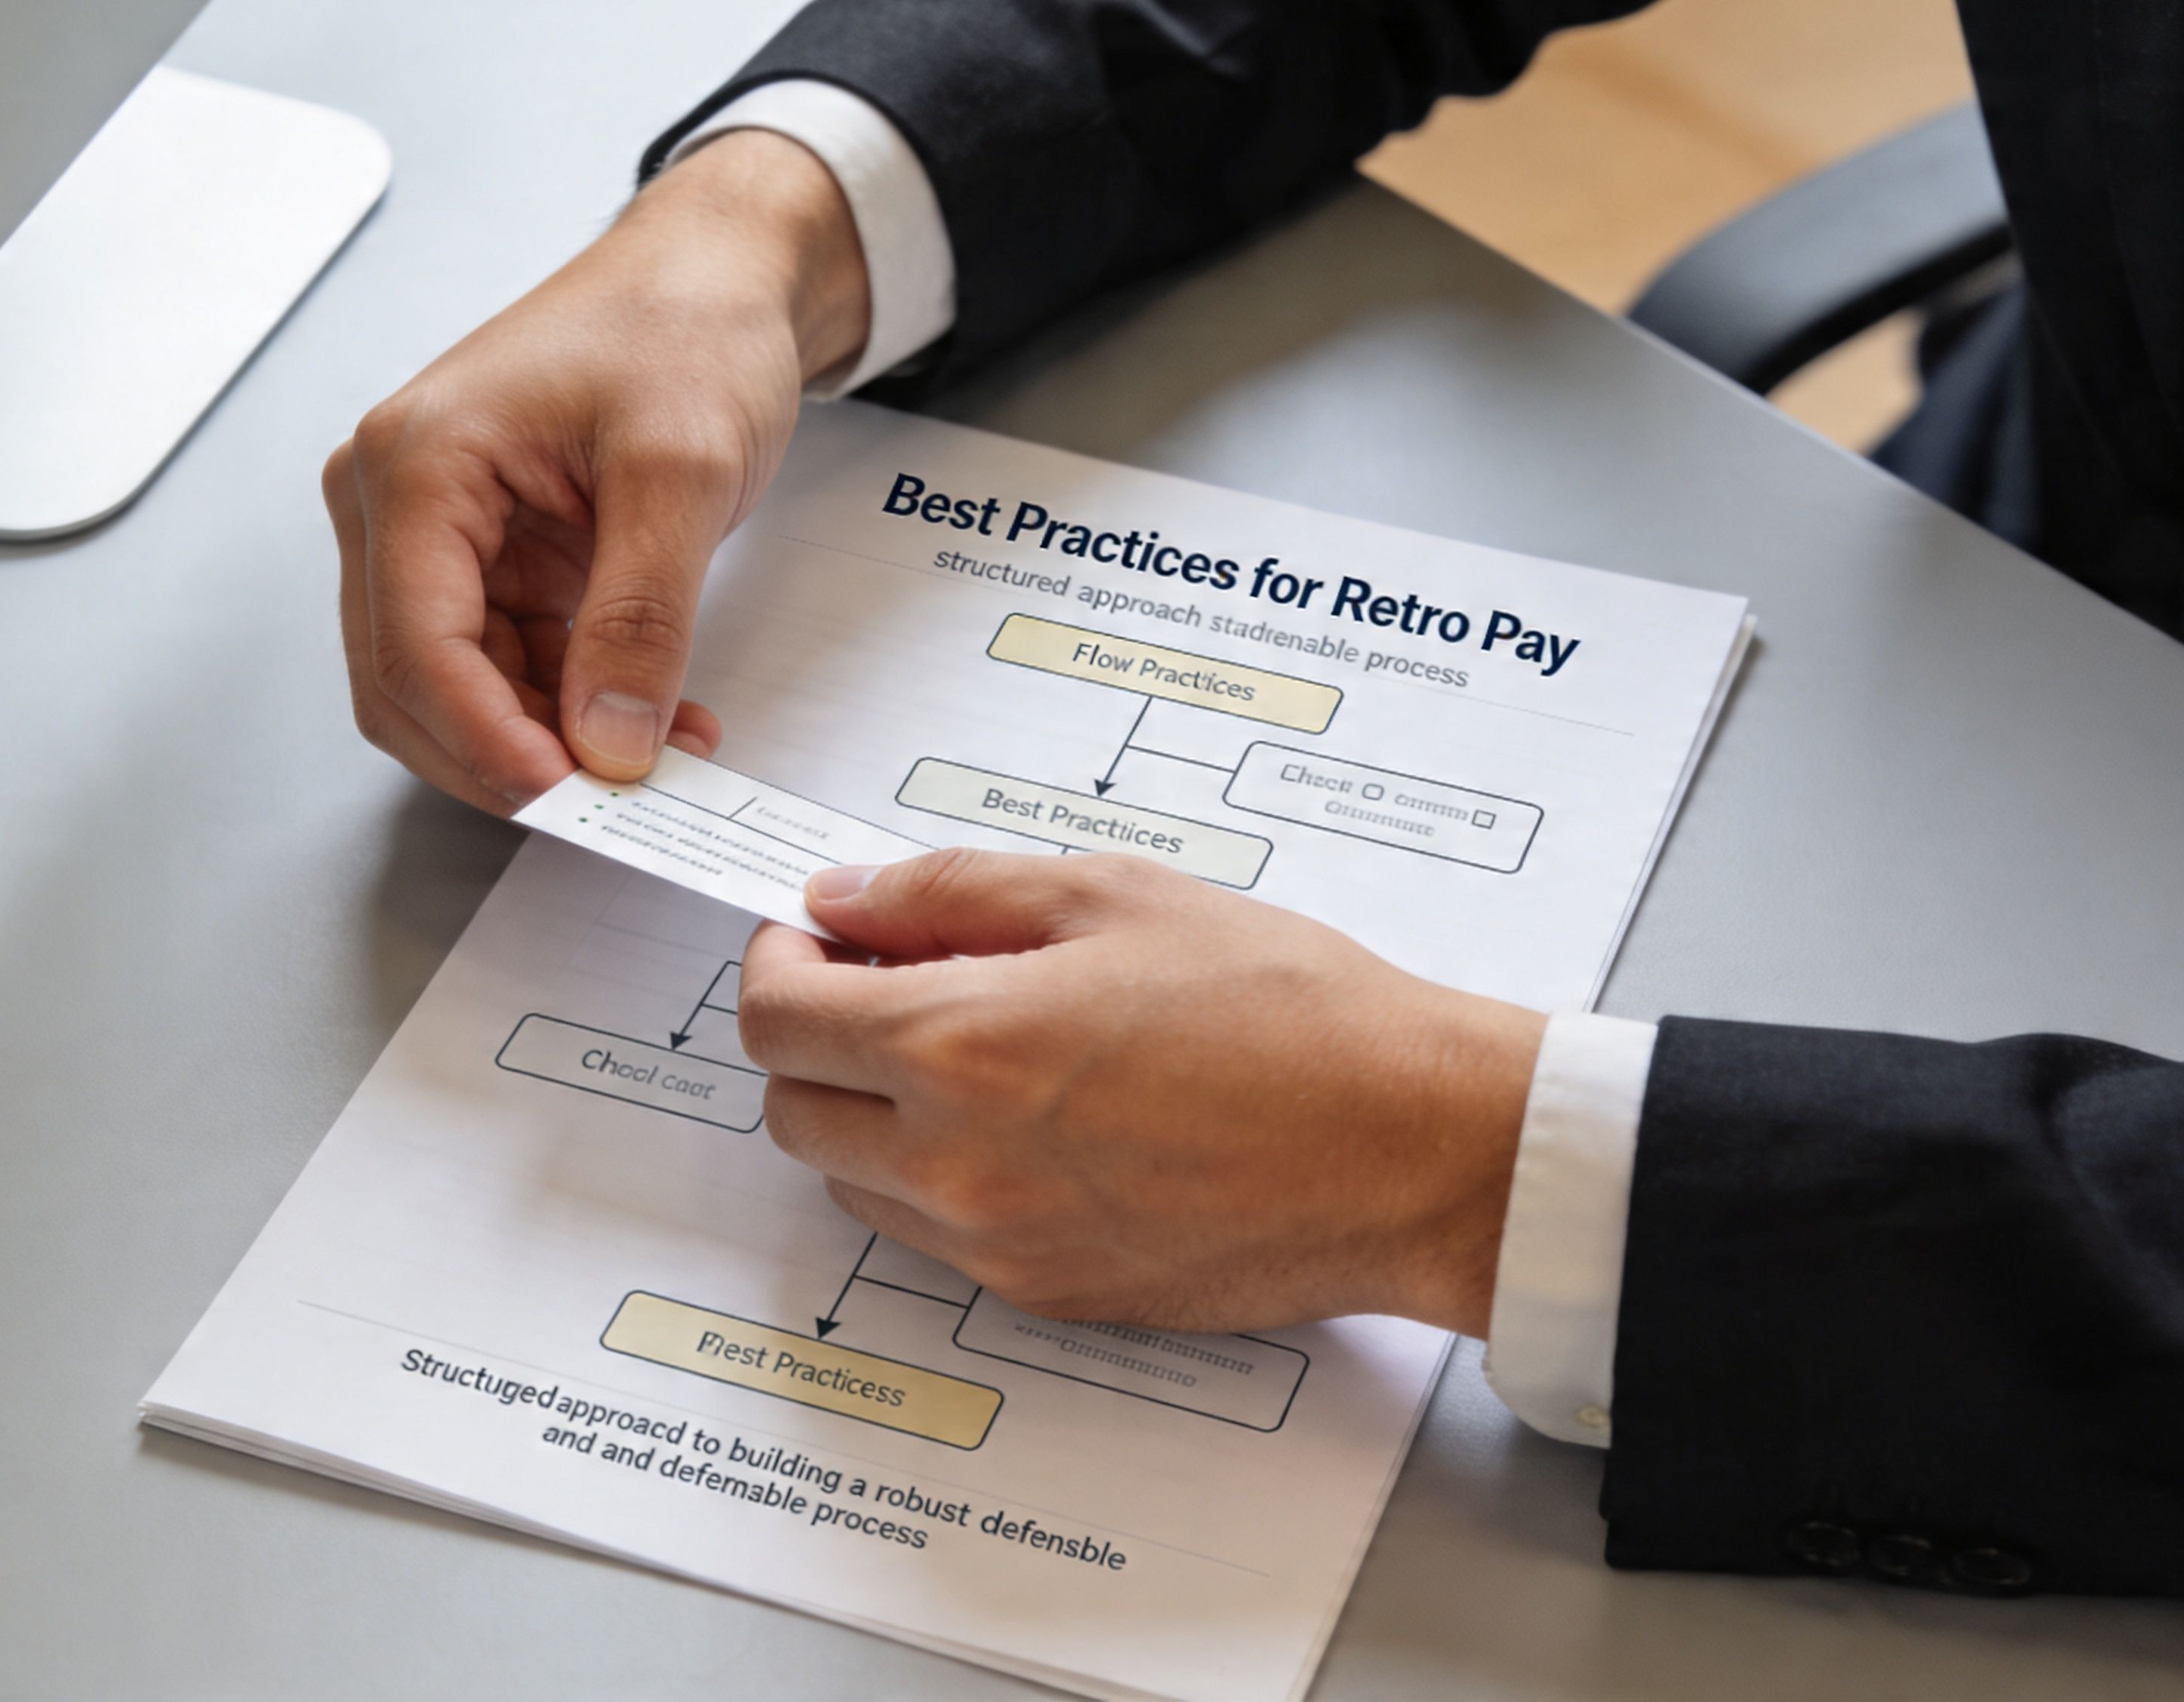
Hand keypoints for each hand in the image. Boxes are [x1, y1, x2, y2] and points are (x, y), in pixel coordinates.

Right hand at [322, 130, 872, 812]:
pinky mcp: (486, 560)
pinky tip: (650, 720)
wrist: (715, 275)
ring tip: (659, 754)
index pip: (414, 647)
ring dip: (546, 742)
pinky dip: (567, 710)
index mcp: (414, 464)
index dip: (485, 741)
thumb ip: (641, 615)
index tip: (573, 795)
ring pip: (455, 693)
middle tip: (617, 802)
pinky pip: (504, 669)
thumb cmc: (686, 328)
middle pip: (409, 687)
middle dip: (508, 755)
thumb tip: (608, 744)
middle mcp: (394, 502)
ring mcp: (433, 536)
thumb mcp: (682, 468)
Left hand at [738, 851, 1544, 1336]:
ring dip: (869, 1112)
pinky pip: (934, 1237)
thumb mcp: (1114, 894)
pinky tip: (1030, 1119)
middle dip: (813, 1037)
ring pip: (852, 1181)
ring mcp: (997, 1244)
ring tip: (970, 1048)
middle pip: (790, 1108)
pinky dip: (939, 1175)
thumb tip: (847, 898)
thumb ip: (953, 890)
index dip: (779, 960)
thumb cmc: (1292, 1013)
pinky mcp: (1046, 1293)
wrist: (1407, 1147)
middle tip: (886, 981)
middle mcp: (958, 1162)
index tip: (816, 934)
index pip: (776, 1017)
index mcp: (962, 1045)